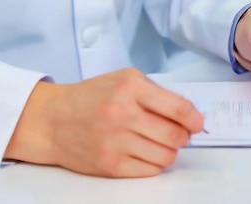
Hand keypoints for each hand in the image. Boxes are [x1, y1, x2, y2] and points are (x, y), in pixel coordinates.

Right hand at [4, 68, 202, 177]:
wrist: (52, 120)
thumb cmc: (92, 97)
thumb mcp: (125, 79)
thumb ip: (158, 93)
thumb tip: (189, 114)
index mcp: (131, 89)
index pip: (178, 108)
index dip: (195, 119)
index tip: (197, 123)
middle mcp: (123, 115)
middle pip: (175, 136)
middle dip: (184, 136)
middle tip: (178, 133)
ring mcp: (115, 142)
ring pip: (166, 156)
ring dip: (169, 151)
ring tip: (159, 142)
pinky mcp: (109, 165)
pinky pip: (149, 170)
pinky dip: (154, 163)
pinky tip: (144, 152)